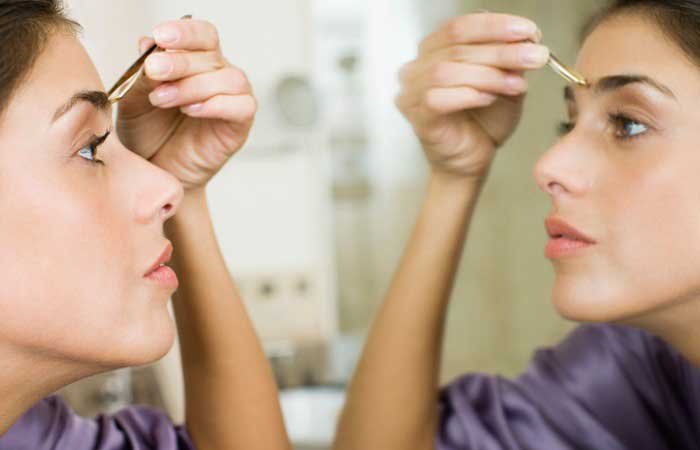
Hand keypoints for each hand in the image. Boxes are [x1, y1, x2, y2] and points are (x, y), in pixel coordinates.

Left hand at [115, 18, 255, 191]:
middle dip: (180, 62)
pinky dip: (217, 105)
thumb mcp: (135, 100)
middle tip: (153, 71)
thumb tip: (147, 44)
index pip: (201, 34)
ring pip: (229, 79)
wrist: (155, 170)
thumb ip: (142, 74)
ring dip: (194, 86)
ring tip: (164, 99)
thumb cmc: (148, 134)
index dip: (185, 32)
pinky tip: (191, 110)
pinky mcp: (240, 125)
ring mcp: (232, 99)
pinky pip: (242, 106)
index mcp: (196, 61)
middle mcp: (218, 75)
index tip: (161, 37)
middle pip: (211, 55)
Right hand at [396, 13, 547, 180]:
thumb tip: (527, 38)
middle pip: (457, 47)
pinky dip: (467, 95)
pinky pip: (437, 99)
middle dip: (501, 50)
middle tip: (535, 56)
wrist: (472, 161)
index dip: (495, 25)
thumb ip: (509, 60)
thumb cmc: (482, 122)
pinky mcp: (418, 118)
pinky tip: (489, 98)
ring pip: (446, 71)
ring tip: (517, 85)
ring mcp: (412, 94)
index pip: (460, 27)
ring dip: (488, 74)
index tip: (528, 31)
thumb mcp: (504, 82)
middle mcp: (417, 68)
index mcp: (434, 51)